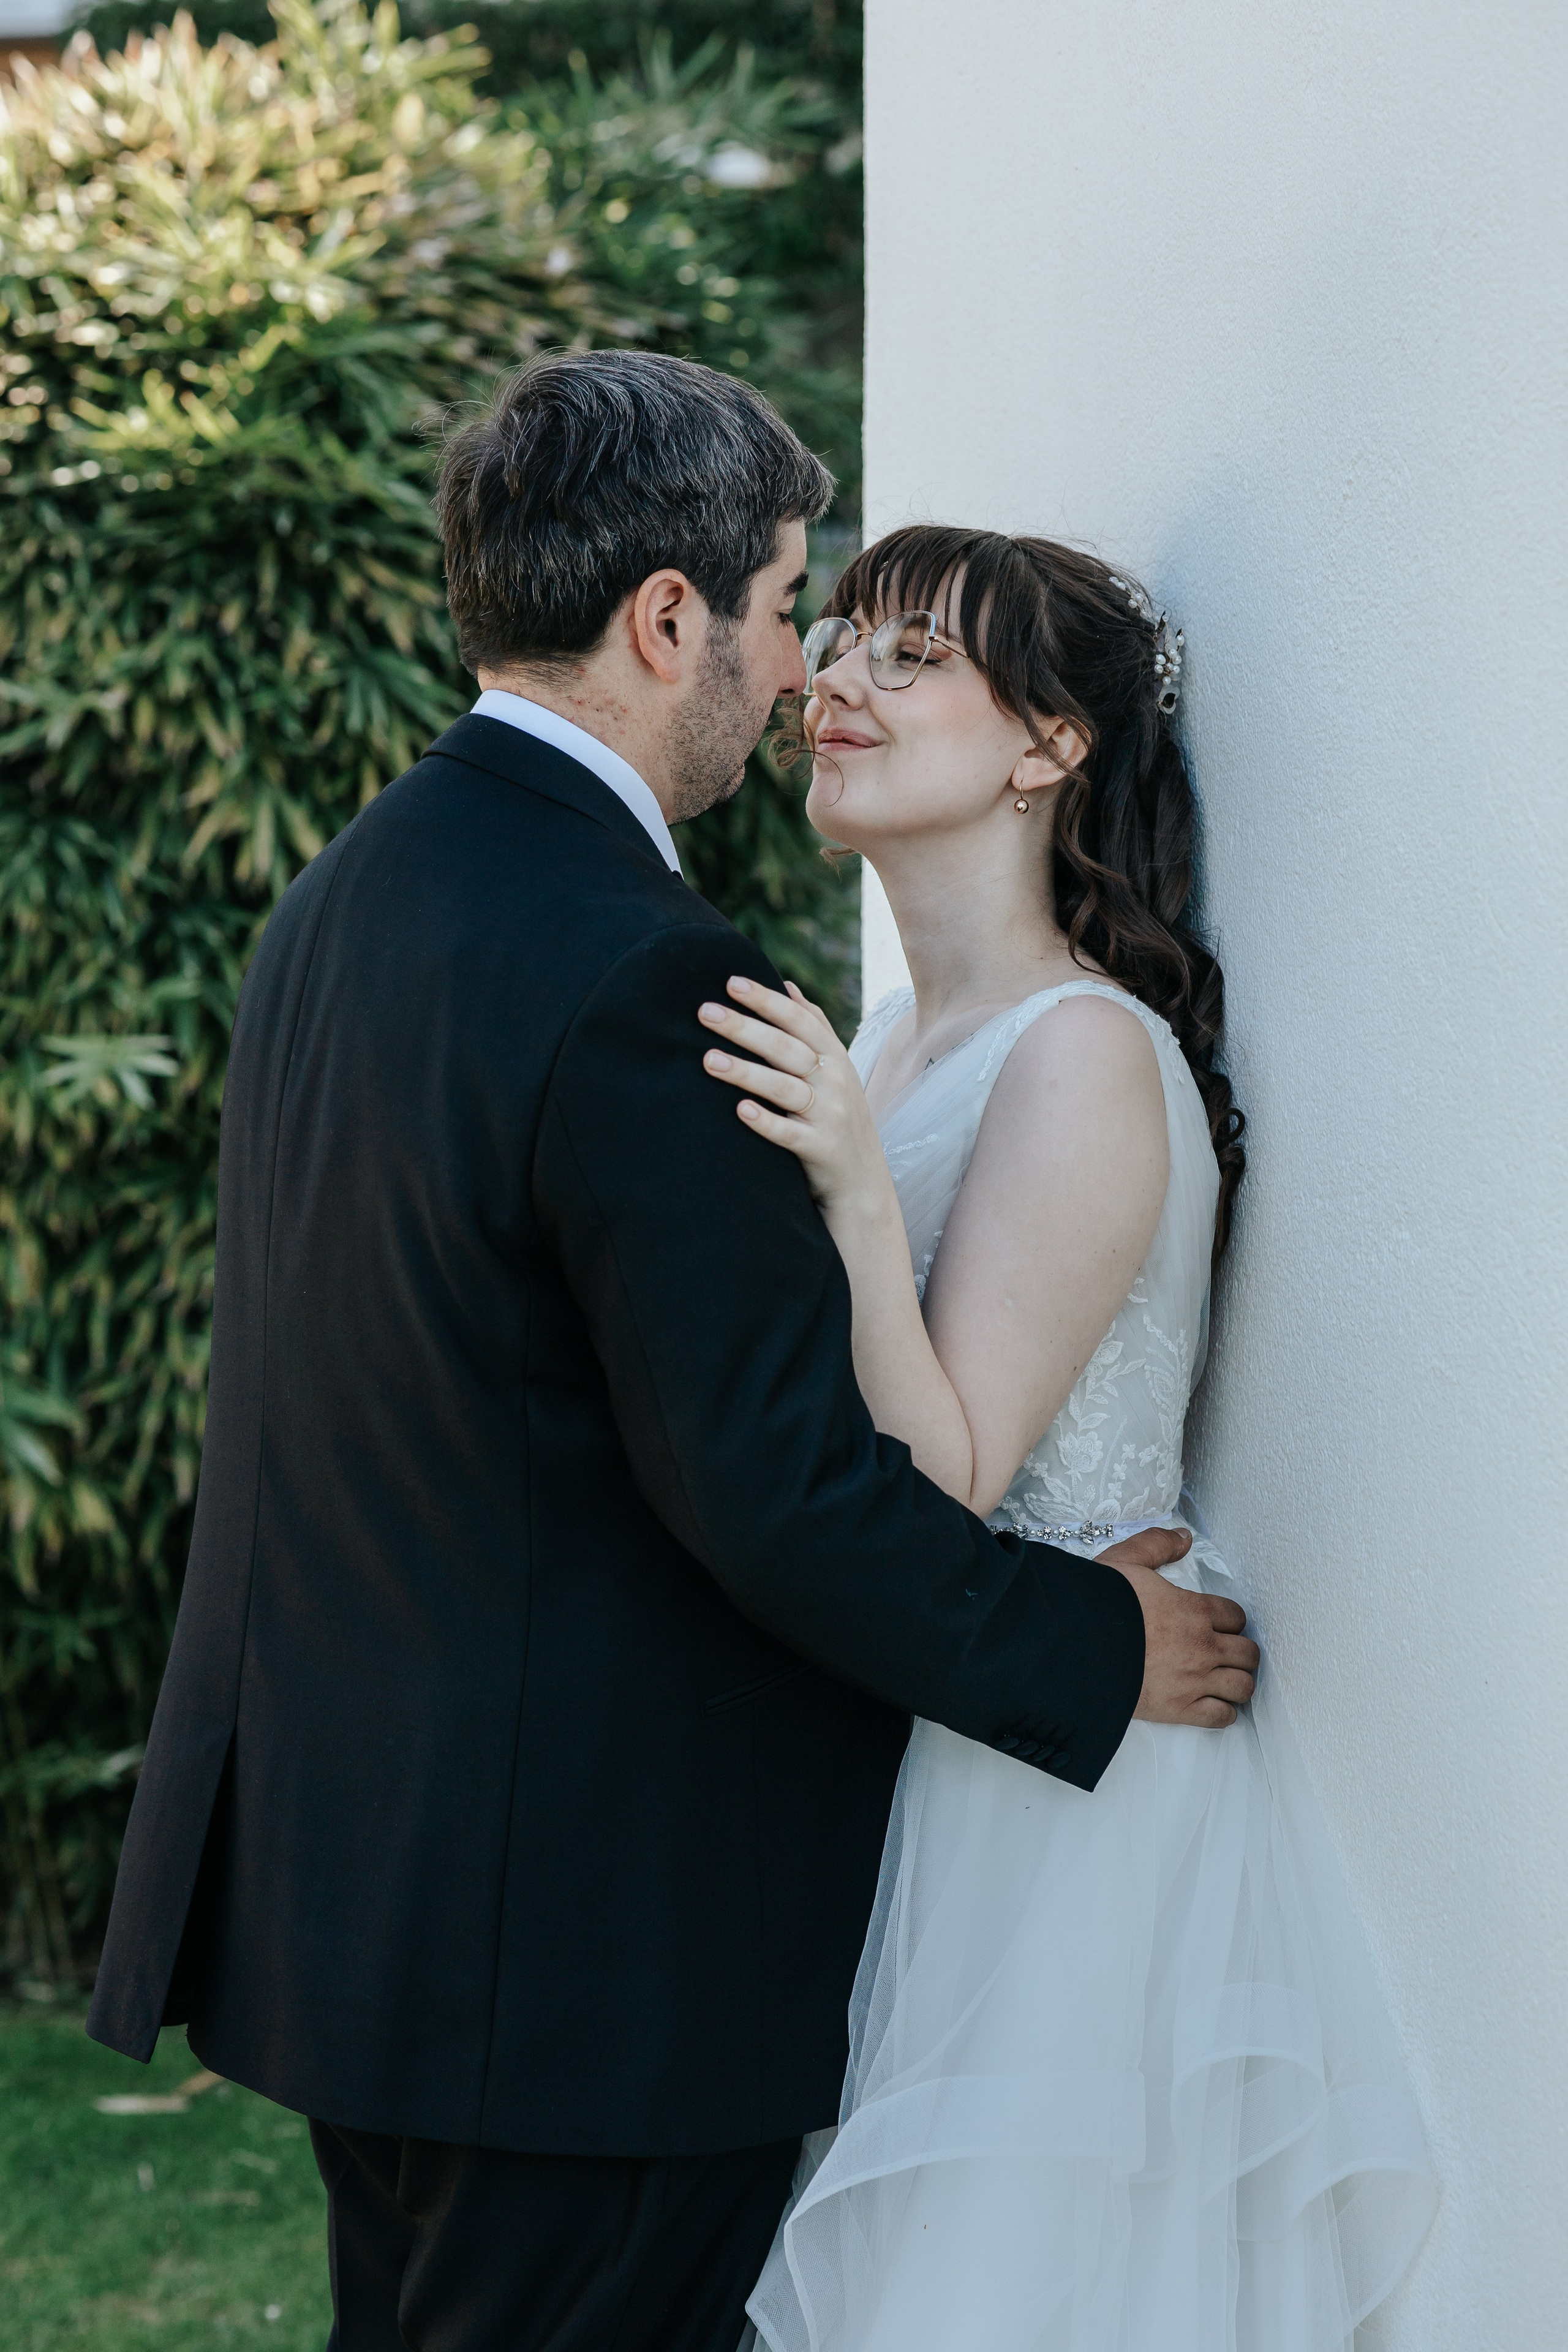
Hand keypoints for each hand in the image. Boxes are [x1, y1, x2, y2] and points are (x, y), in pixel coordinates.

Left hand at [698, 976, 892, 1223]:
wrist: (863, 1180)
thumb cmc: (839, 1115)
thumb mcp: (836, 1069)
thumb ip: (815, 1027)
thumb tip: (788, 986)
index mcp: (835, 1057)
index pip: (799, 1020)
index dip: (766, 1001)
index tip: (731, 983)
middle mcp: (835, 1083)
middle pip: (786, 1049)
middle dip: (745, 1028)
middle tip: (705, 1012)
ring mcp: (830, 1116)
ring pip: (784, 1088)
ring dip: (746, 1072)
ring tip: (709, 1060)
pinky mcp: (820, 1149)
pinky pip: (789, 1134)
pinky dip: (766, 1122)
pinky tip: (741, 1111)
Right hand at [1105, 1544, 1258, 1726]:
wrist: (1075, 1646)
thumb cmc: (1100, 1604)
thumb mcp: (1126, 1560)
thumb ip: (1158, 1545)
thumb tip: (1184, 1537)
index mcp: (1194, 1610)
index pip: (1236, 1616)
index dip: (1228, 1619)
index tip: (1217, 1623)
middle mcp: (1202, 1647)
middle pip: (1247, 1653)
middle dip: (1240, 1651)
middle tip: (1225, 1651)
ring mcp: (1194, 1681)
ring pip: (1242, 1686)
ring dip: (1237, 1681)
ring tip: (1224, 1679)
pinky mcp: (1180, 1710)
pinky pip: (1221, 1717)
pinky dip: (1223, 1712)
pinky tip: (1213, 1704)